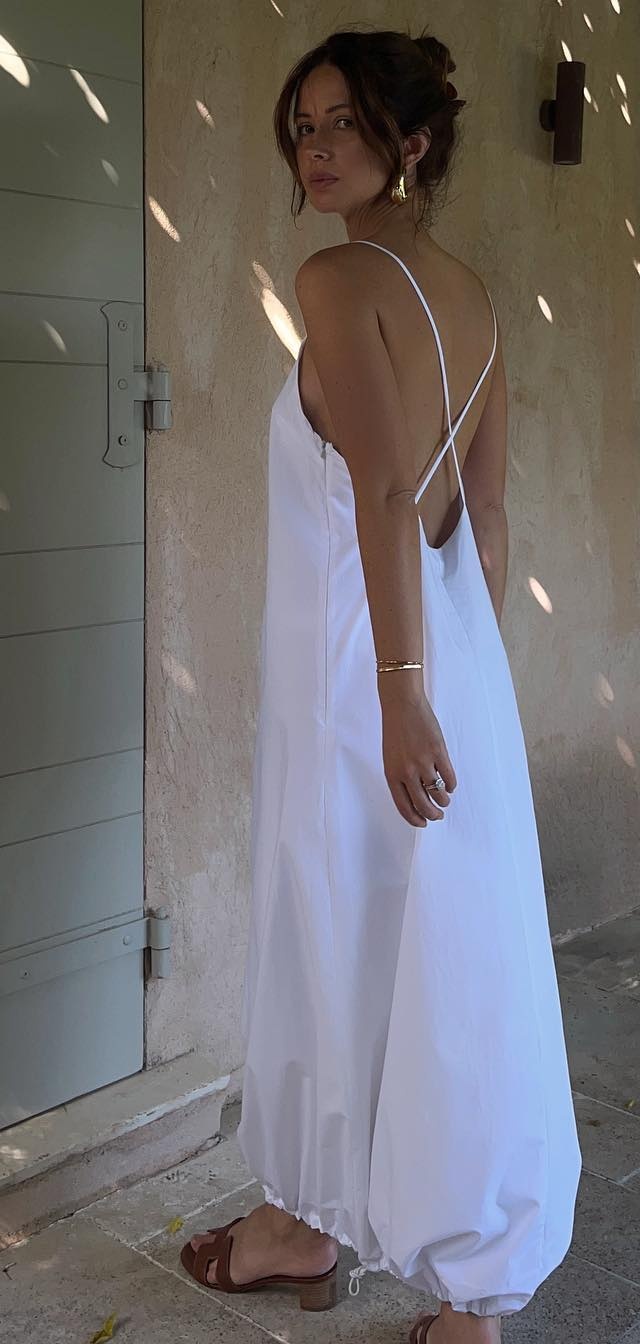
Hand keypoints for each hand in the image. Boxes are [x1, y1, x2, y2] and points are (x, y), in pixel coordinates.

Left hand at [380, 692, 456, 826]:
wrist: (403, 706)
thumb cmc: (396, 732)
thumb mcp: (391, 758)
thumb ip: (401, 777)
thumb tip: (417, 798)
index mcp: (392, 775)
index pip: (404, 807)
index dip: (415, 819)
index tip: (423, 823)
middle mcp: (407, 772)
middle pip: (423, 805)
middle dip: (433, 815)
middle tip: (438, 815)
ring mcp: (424, 762)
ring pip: (438, 794)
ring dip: (443, 801)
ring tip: (444, 799)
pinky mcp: (438, 752)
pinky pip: (449, 777)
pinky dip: (451, 785)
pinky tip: (450, 785)